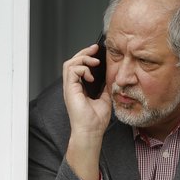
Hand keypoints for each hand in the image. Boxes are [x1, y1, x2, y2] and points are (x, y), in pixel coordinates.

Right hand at [62, 45, 111, 179]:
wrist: (91, 131)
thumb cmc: (96, 120)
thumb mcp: (105, 98)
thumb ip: (104, 87)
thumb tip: (109, 77)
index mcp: (79, 88)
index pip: (78, 67)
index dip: (86, 57)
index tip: (97, 52)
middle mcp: (72, 86)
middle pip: (72, 62)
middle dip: (83, 52)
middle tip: (95, 48)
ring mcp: (69, 88)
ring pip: (69, 64)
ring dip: (82, 59)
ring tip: (94, 62)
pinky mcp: (70, 90)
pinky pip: (72, 71)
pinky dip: (82, 69)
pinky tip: (91, 76)